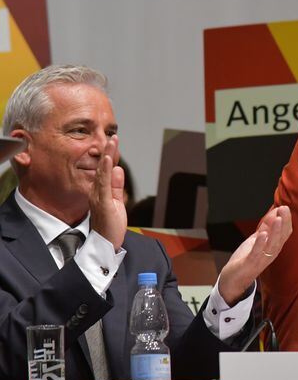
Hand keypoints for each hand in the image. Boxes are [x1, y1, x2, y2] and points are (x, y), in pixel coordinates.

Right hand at [89, 135, 126, 250]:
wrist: (106, 244)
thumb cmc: (110, 225)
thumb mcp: (116, 202)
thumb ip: (117, 187)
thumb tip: (118, 170)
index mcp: (101, 191)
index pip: (106, 170)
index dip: (109, 156)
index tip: (113, 142)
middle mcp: (97, 192)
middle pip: (103, 168)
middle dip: (108, 151)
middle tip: (114, 136)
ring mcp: (98, 196)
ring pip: (102, 173)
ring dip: (107, 156)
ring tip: (112, 142)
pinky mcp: (102, 203)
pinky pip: (103, 184)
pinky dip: (105, 171)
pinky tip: (108, 161)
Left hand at [218, 206, 291, 305]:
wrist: (233, 280)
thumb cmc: (247, 259)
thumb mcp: (257, 240)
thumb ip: (266, 227)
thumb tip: (274, 212)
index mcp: (273, 247)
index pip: (284, 233)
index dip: (286, 221)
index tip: (285, 207)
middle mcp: (271, 253)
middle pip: (280, 238)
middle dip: (283, 223)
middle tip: (284, 209)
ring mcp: (261, 259)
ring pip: (272, 245)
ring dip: (275, 231)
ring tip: (277, 219)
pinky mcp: (250, 264)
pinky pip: (257, 253)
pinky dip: (260, 243)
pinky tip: (262, 234)